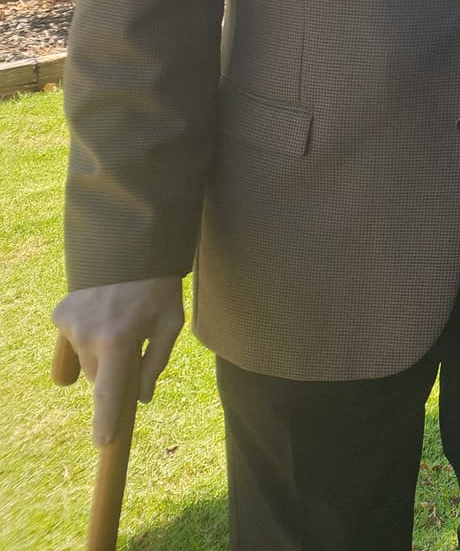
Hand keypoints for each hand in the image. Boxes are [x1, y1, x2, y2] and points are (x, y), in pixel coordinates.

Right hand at [51, 276, 184, 447]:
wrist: (131, 248)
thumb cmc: (158, 288)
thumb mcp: (170, 324)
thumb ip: (155, 363)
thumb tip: (140, 399)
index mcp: (120, 340)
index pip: (109, 391)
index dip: (106, 419)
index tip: (102, 442)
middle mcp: (89, 335)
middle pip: (97, 377)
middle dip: (113, 371)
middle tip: (132, 346)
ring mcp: (70, 325)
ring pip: (84, 361)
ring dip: (100, 354)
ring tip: (120, 324)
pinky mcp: (60, 314)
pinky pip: (73, 340)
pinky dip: (86, 336)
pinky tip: (102, 315)